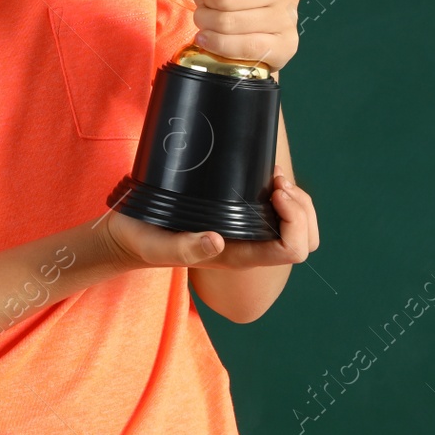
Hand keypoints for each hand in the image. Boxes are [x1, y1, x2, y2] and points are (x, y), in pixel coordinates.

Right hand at [100, 165, 319, 269]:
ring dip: (296, 199)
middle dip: (302, 209)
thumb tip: (217, 241)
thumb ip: (185, 248)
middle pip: (304, 240)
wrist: (130, 235)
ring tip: (275, 177)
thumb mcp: (158, 245)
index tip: (274, 193)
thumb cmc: (143, 240)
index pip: (290, 250)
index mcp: (238, 257)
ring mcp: (246, 232)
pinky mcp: (238, 215)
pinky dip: (284, 193)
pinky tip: (267, 176)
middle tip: (277, 182)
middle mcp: (249, 246)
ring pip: (297, 225)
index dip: (294, 221)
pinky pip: (279, 211)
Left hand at [189, 0, 302, 70]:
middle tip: (207, 2)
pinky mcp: (286, 45)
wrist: (246, 23)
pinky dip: (217, 43)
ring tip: (205, 18)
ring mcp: (289, 17)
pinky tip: (206, 37)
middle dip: (207, 1)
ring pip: (231, 23)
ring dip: (206, 21)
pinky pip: (245, 47)